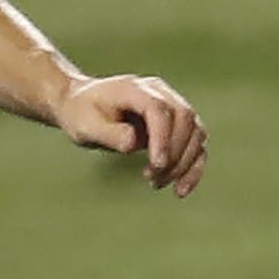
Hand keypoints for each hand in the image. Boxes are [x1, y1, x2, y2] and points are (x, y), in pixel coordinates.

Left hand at [54, 74, 205, 195]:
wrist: (83, 106)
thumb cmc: (82, 114)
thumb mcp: (85, 125)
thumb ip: (109, 133)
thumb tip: (133, 143)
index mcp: (136, 89)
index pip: (160, 109)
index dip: (163, 138)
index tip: (157, 166)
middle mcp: (160, 93)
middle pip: (185, 119)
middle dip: (175, 154)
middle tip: (152, 178)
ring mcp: (172, 107)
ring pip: (196, 132)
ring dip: (184, 163)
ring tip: (157, 183)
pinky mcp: (177, 125)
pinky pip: (196, 145)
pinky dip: (193, 168)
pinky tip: (180, 190)